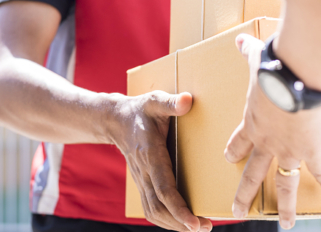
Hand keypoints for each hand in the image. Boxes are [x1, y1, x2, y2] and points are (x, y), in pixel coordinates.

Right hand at [108, 91, 211, 231]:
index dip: (179, 209)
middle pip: (159, 208)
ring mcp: (141, 180)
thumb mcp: (155, 101)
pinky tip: (182, 222)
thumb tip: (187, 100)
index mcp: (150, 155)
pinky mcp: (142, 183)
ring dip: (174, 224)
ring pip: (154, 212)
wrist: (115, 120)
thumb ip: (170, 102)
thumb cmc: (141, 110)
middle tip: (205, 227)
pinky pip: (151, 208)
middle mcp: (144, 172)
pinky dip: (166, 219)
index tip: (195, 223)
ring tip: (198, 227)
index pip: (163, 189)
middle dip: (181, 222)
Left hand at [226, 34, 320, 229]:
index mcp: (252, 124)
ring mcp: (289, 151)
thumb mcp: (259, 60)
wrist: (297, 81)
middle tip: (237, 211)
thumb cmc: (276, 70)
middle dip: (244, 195)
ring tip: (284, 224)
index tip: (229, 159)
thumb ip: (249, 53)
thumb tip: (240, 39)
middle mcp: (267, 144)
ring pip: (283, 185)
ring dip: (284, 206)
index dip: (233, 151)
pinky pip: (318, 169)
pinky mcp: (313, 151)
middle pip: (253, 175)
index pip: (238, 143)